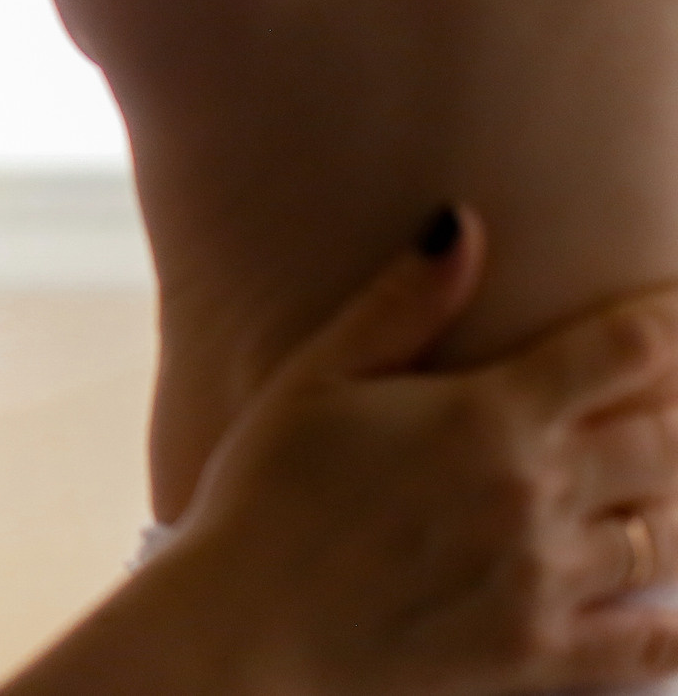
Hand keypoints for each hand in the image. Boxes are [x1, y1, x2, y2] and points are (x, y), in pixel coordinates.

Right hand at [116, 209, 677, 695]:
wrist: (240, 627)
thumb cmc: (264, 493)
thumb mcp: (315, 379)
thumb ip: (401, 304)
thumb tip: (463, 222)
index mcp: (488, 416)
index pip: (624, 352)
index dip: (664, 325)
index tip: (671, 316)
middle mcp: (536, 494)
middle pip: (665, 439)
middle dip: (677, 410)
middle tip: (665, 398)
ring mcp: (548, 582)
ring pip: (667, 534)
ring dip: (670, 504)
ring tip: (652, 486)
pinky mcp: (544, 659)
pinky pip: (653, 643)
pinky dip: (672, 623)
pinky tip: (664, 602)